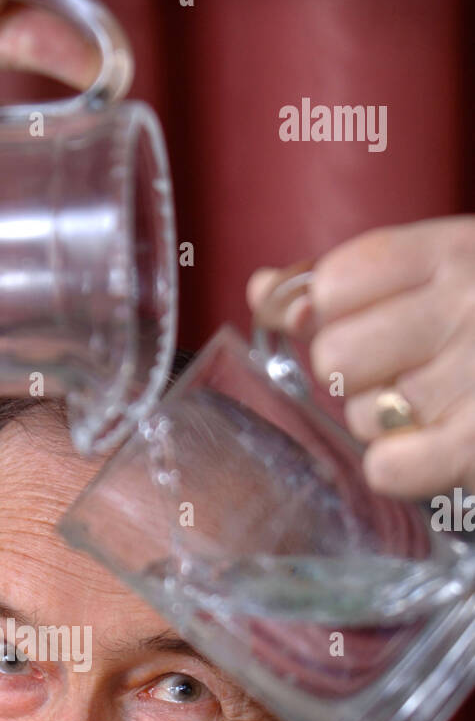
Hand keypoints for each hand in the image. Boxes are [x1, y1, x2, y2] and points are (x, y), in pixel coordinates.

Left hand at [247, 217, 474, 500]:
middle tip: (405, 372)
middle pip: (334, 356)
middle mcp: (468, 306)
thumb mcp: (447, 271)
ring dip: (383, 422)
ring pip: (357, 416)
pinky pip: (387, 468)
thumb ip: (351, 277)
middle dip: (356, 374)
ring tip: (437, 406)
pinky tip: (426, 451)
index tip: (364, 319)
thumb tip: (266, 291)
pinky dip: (397, 468)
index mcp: (456, 252)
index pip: (334, 285)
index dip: (329, 313)